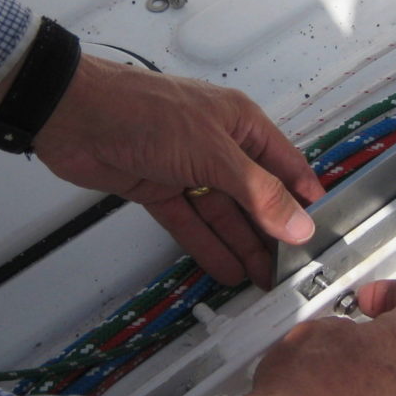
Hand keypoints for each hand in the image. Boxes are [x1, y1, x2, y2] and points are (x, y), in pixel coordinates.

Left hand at [30, 55, 324, 287]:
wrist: (74, 115)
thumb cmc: (145, 114)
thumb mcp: (213, 154)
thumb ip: (258, 192)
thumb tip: (299, 224)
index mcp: (240, 123)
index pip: (285, 165)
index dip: (303, 198)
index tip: (320, 234)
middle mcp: (217, 145)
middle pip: (254, 195)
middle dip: (272, 231)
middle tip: (291, 269)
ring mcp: (186, 168)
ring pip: (222, 214)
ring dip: (241, 245)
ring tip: (264, 280)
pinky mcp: (157, 188)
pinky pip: (189, 223)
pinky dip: (206, 246)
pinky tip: (226, 270)